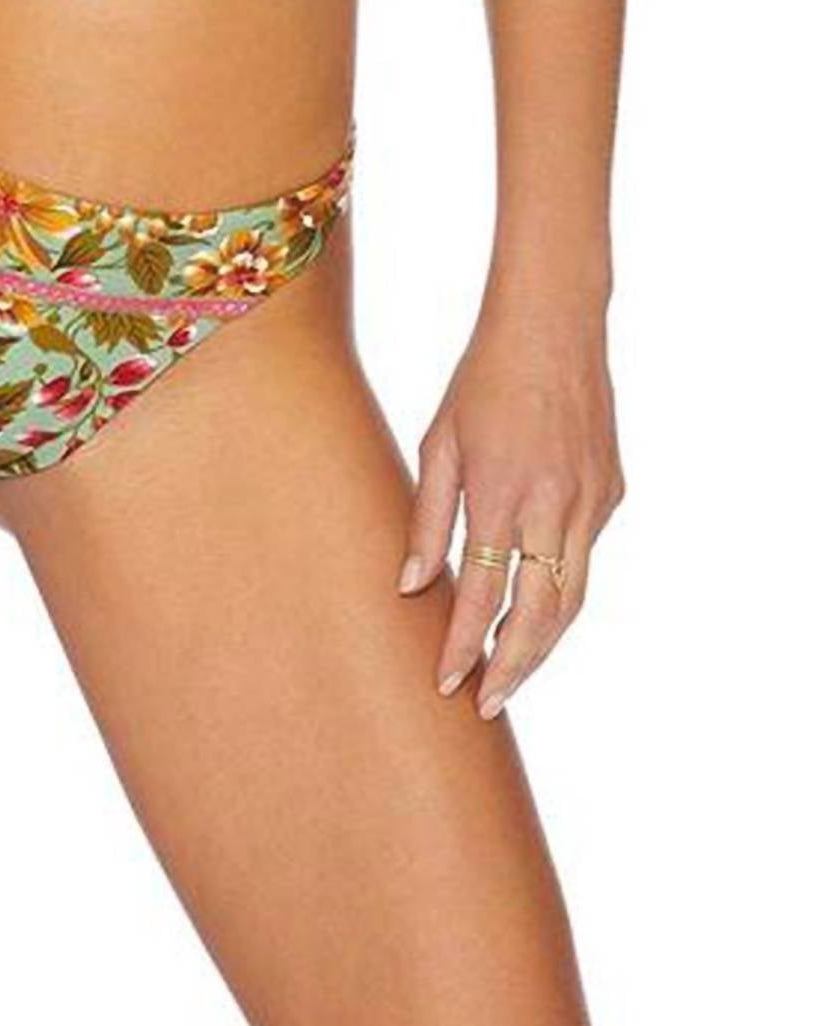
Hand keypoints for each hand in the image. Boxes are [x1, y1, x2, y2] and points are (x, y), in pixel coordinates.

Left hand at [397, 293, 624, 717]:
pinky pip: (583, 560)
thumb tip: (413, 587)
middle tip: (487, 705)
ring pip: (571, 598)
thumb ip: (426, 519)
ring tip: (509, 676)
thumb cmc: (484, 379)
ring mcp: (592, 500)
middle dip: (512, 667)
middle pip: (538, 614)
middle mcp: (555, 504)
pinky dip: (559, 594)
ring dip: (541, 645)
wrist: (555, 320)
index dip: (465, 647)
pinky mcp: (612, 491)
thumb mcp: (438, 443)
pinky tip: (534, 612)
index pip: (484, 596)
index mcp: (504, 493)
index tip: (447, 684)